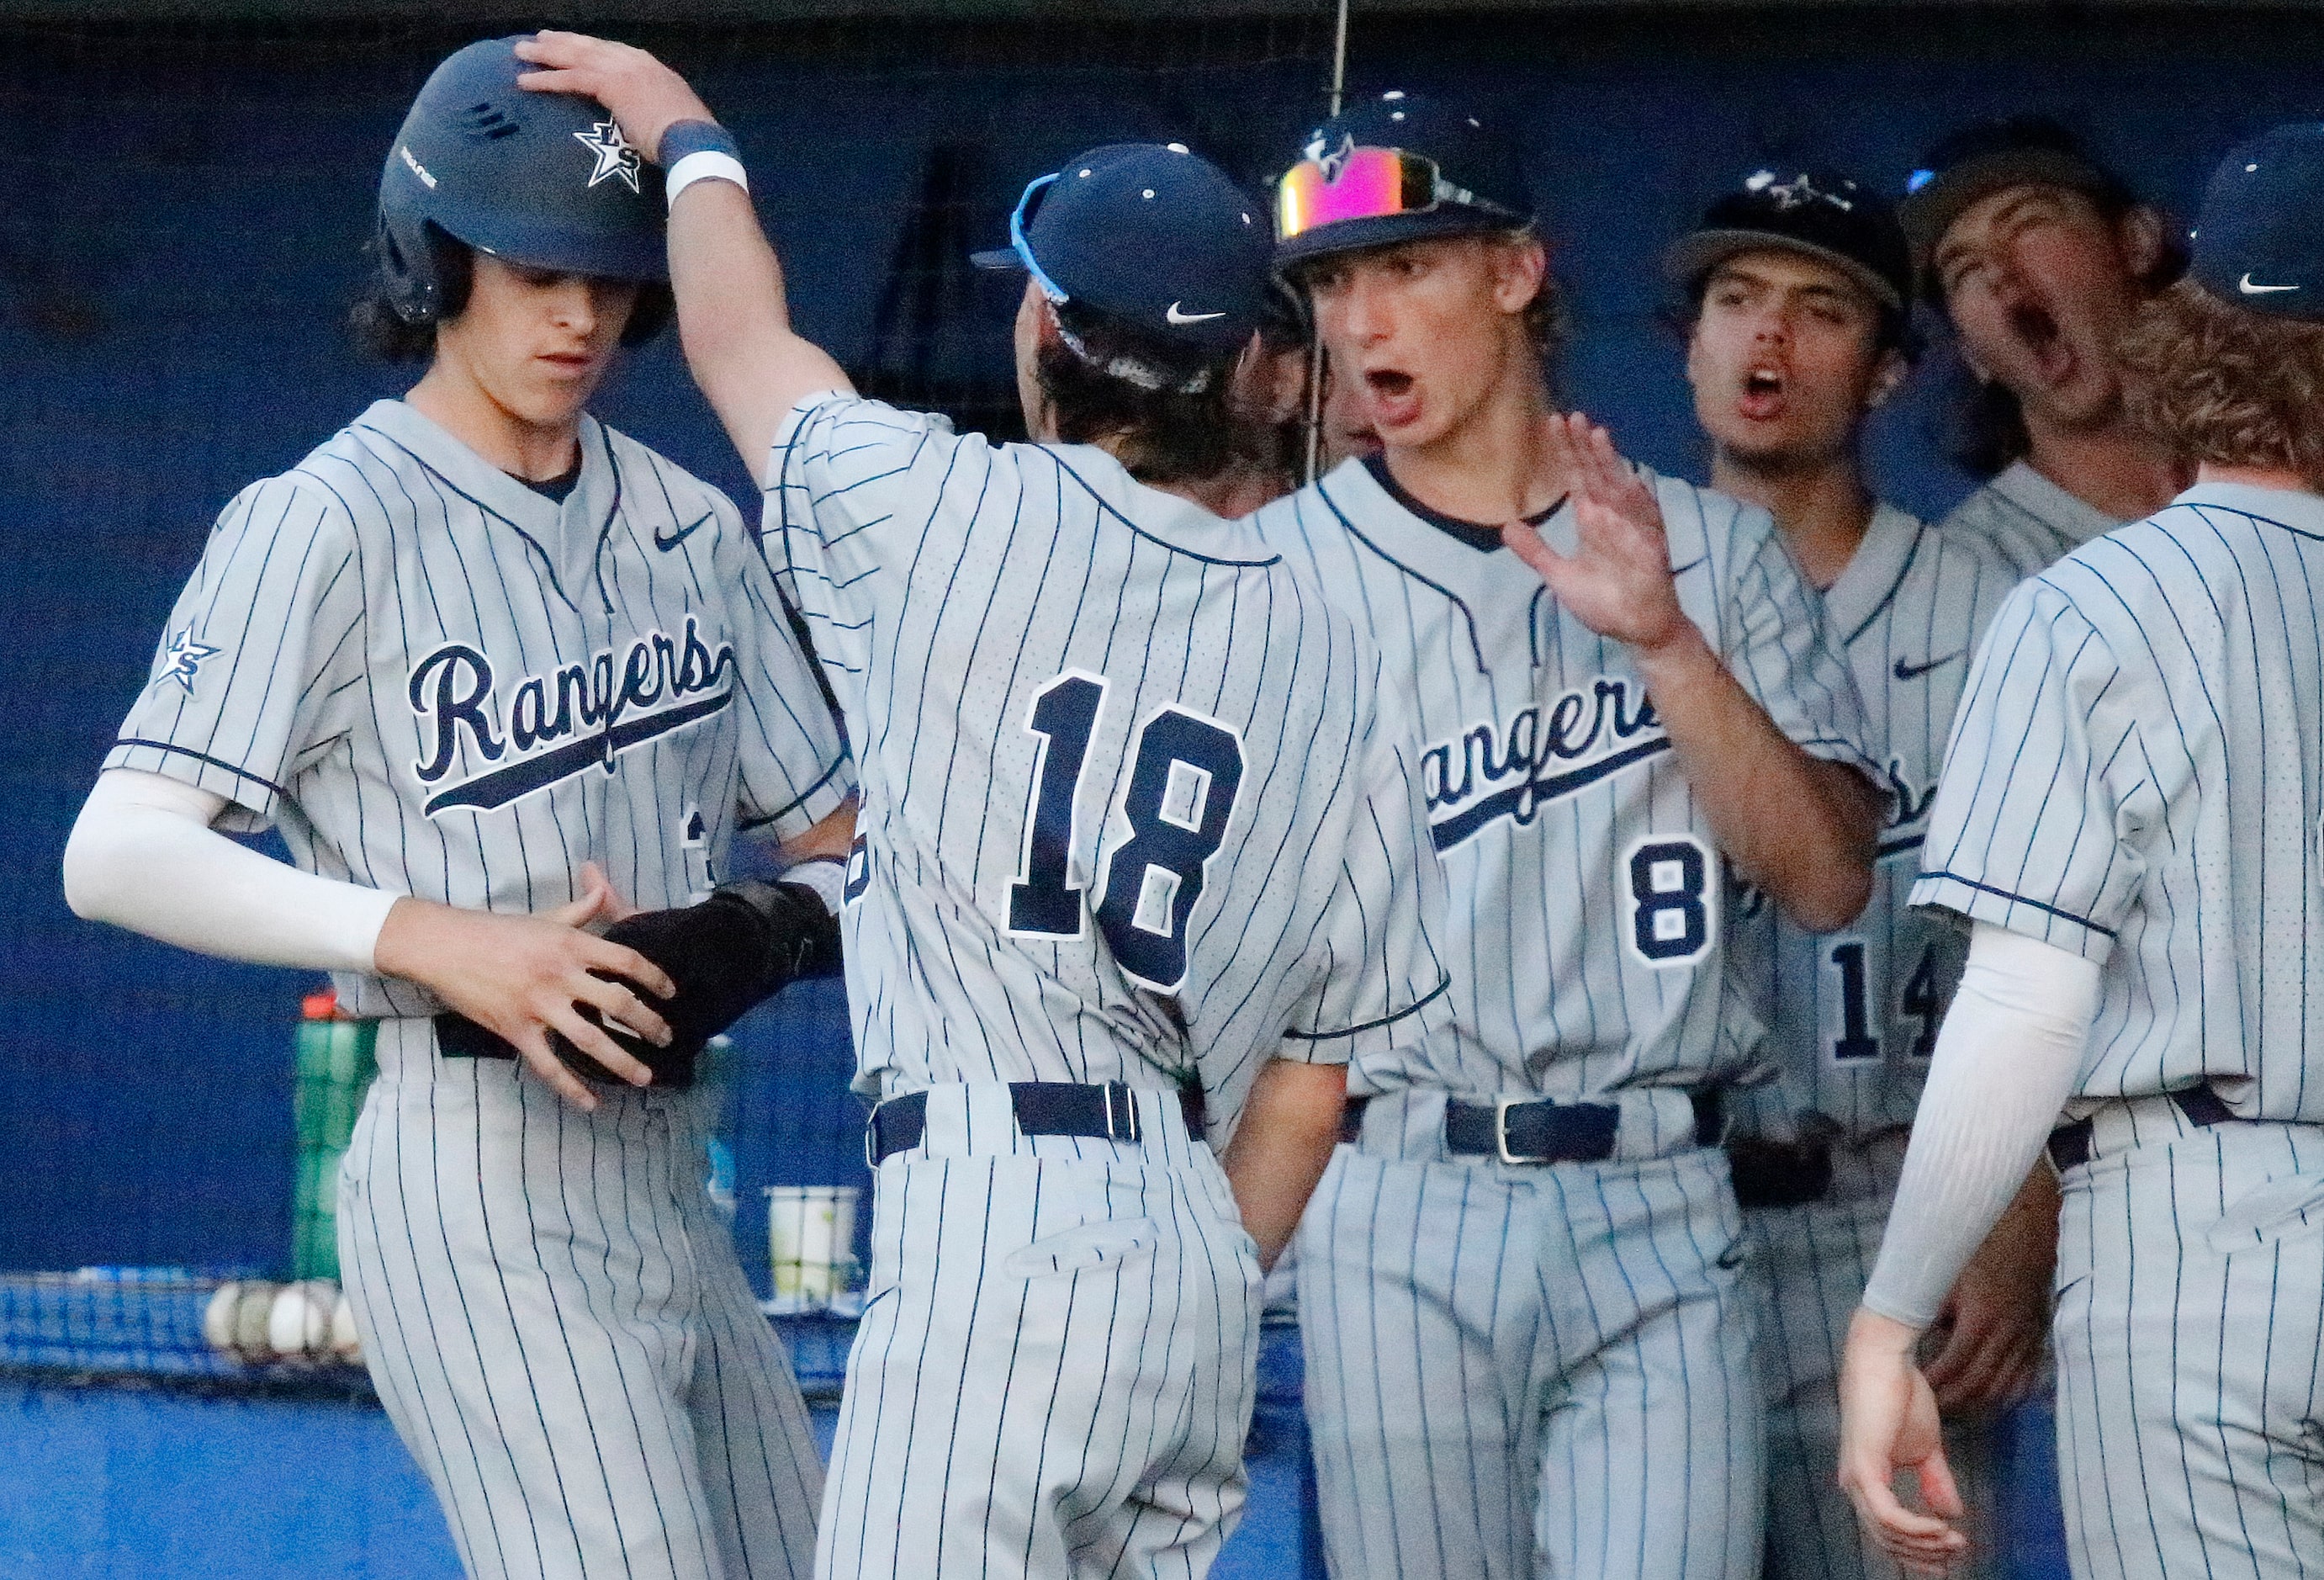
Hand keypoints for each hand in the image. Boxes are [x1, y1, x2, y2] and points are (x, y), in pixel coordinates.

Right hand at [375, 863, 675, 1111]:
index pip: (627, 962)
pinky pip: (549, 1065)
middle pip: (618, 1004)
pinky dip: (571, 1088)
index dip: (655, 979)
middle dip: (649, 1025)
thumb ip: (580, 909)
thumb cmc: (496, 930)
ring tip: (645, 1077)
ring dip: (623, 1062)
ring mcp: (539, 1005)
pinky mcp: (516, 1030)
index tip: (671, 994)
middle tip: (666, 1039)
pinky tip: (591, 1103)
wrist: (445, 946)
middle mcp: (561, 975)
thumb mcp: (544, 916)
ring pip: (591, 1040)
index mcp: (571, 945)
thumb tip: (604, 888)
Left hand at [514, 31, 714, 163]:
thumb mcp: (669, 115)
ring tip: (521, 52)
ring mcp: (622, 69)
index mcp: (650, 66)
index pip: (610, 51)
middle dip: (561, 42)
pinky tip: (524, 81)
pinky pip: (570, 78)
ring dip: (544, 55)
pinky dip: (545, 80)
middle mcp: (634, 61)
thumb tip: (645, 123)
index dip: (586, 47)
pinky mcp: (610, 84)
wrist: (694, 140)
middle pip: (589, 47)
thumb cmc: (687, 138)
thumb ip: (652, 110)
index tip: (569, 44)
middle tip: (538, 39)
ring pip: (575, 56)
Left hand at [1500, 413, 1692, 656]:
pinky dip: (1632, 507)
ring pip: (1620, 489)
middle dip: (1584, 446)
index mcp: (1593, 519)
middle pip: (1597, 474)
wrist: (1636, 629)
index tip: (1552, 423)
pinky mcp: (1651, 550)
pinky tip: (1624, 484)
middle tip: (1571, 416)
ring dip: (1610, 463)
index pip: (1576, 477)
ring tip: (1597, 435)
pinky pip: (1642, 525)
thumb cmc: (1604, 601)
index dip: (1566, 452)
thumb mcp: (1560, 575)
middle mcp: (1613, 517)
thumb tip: (1506, 526)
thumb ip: (1536, 551)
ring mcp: (1634, 530)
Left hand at [1838, 1308, 1969, 1577]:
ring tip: (1955, 1542)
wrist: (1887, 1361)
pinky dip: (1916, 1527)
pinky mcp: (1863, 1467)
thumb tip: (1952, 1514)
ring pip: (1888, 1532)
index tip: (1951, 1559)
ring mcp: (1856, 1477)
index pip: (1888, 1532)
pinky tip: (1941, 1528)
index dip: (1919, 1551)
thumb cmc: (1902, 1398)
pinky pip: (1889, 1515)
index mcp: (1867, 1482)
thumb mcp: (1927, 1449)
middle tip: (1958, 1555)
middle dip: (1926, 1554)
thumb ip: (1935, 1481)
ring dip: (1926, 1543)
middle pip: (1887, 1539)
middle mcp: (1855, 1485)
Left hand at [1922, 1166, 2055, 1411]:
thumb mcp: (1945, 1271)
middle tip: (1929, 1409)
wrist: (2029, 1222)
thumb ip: (1928, 1305)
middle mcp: (2007, 1335)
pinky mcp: (2039, 1338)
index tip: (1911, 1390)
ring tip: (1953, 1410)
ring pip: (2003, 1388)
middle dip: (1952, 1402)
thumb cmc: (1979, 1241)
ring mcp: (2027, 1339)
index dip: (1932, 1383)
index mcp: (1980, 1317)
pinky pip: (2025, 1379)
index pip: (1953, 1366)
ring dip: (1978, 1405)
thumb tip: (1904, 1334)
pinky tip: (1989, 1401)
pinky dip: (2006, 1395)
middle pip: (1979, 1386)